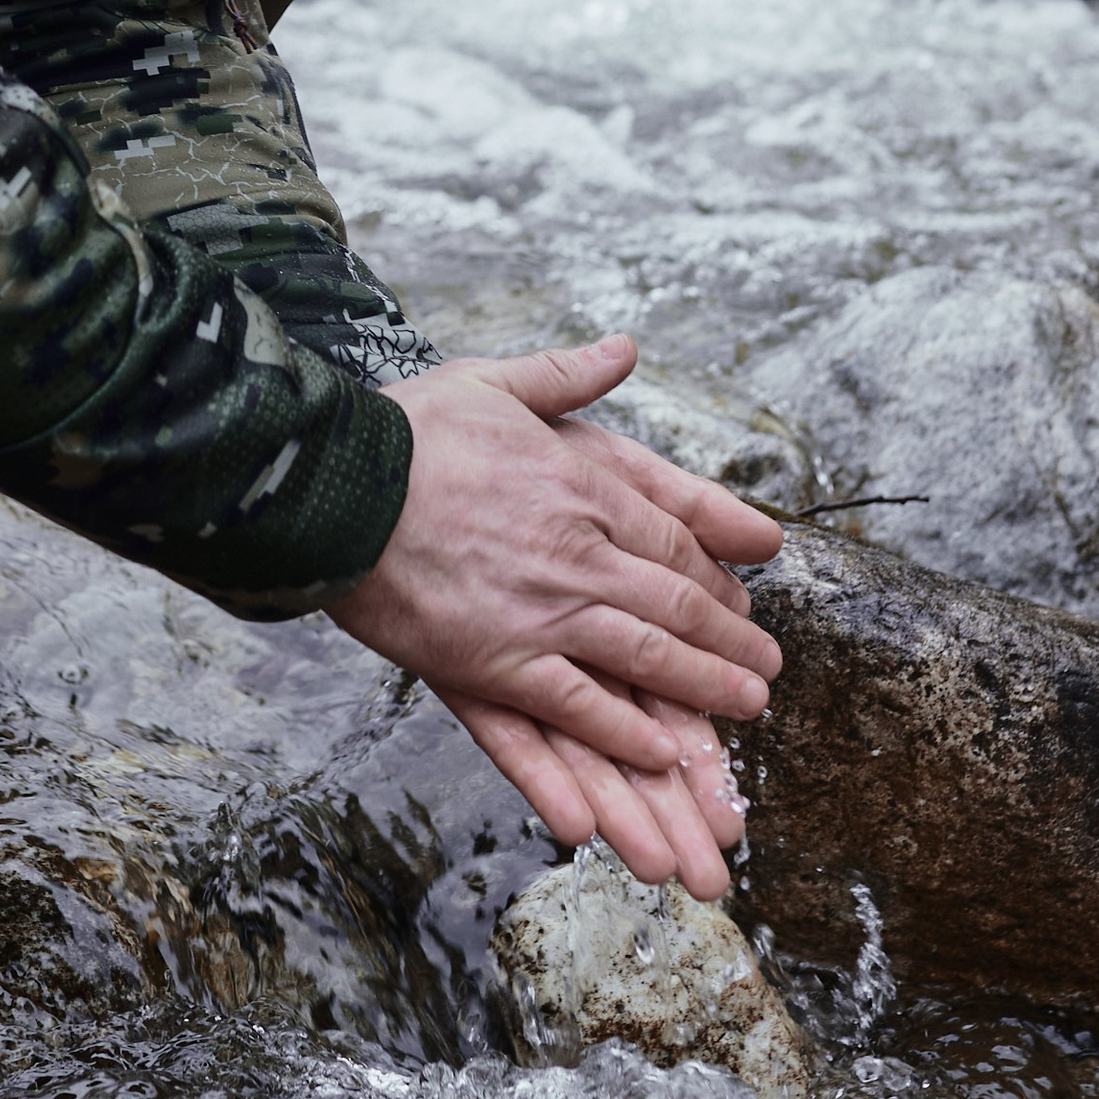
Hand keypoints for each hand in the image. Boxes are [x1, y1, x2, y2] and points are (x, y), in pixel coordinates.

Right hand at [329, 334, 782, 895]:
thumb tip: (624, 347)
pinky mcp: (496, 660)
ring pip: (645, 659)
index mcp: (583, 486)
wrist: (332, 484)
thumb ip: (568, 374)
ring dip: (702, 690)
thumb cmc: (406, 431)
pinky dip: (624, 732)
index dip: (716, 576)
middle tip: (765, 674)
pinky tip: (659, 751)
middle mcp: (578, 552)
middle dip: (729, 644)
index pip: (674, 539)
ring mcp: (541, 611)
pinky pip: (577, 705)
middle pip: (677, 605)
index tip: (742, 601)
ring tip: (742, 713)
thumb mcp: (494, 380)